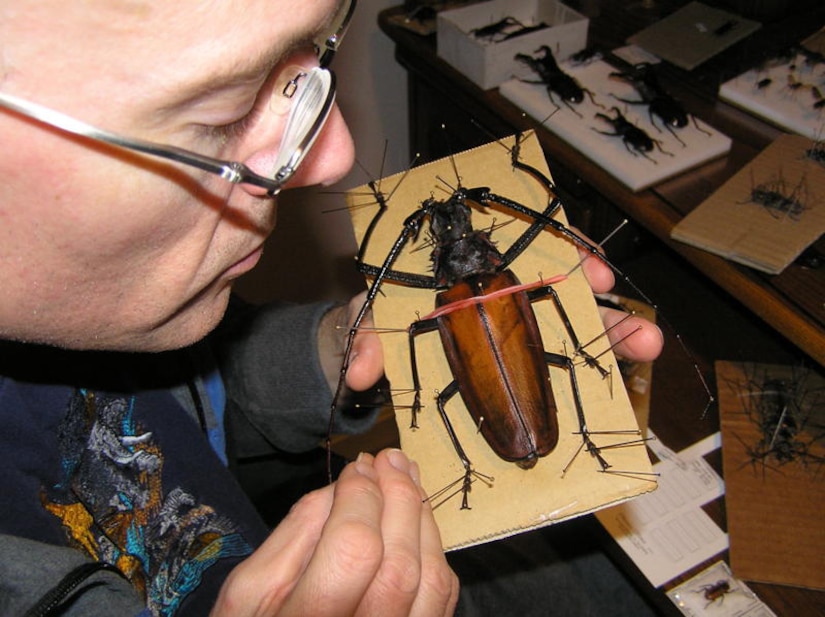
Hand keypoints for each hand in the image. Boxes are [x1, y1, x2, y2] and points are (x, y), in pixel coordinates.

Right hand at [211, 449, 458, 616]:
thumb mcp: (244, 596)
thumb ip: (290, 539)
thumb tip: (339, 489)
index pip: (353, 551)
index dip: (361, 499)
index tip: (357, 467)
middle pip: (399, 565)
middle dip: (399, 498)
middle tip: (391, 459)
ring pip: (430, 581)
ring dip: (423, 519)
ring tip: (407, 477)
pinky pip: (440, 601)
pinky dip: (433, 552)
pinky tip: (417, 521)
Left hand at [318, 242, 662, 396]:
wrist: (365, 355)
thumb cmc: (372, 322)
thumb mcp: (368, 320)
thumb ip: (367, 338)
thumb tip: (364, 371)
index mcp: (472, 279)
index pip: (529, 261)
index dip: (566, 262)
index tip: (591, 272)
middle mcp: (497, 305)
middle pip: (560, 301)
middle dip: (601, 310)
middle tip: (636, 323)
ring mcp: (506, 340)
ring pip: (566, 337)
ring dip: (608, 342)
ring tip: (645, 348)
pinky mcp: (508, 374)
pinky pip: (549, 375)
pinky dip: (581, 380)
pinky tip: (615, 384)